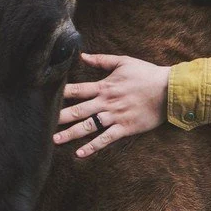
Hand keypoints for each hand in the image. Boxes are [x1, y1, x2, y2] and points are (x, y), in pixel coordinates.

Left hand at [54, 53, 168, 157]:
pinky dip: (92, 147)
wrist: (169, 90)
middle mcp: (107, 102)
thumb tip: (82, 56)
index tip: (45, 98)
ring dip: (71, 134)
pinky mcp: (125, 128)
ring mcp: (115, 116)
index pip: (77, 90)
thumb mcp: (124, 61)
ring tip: (55, 140)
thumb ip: (101, 60)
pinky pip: (105, 139)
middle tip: (42, 124)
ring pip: (88, 126)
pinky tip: (80, 153)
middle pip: (78, 110)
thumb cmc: (147, 74)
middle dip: (59, 117)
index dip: (61, 94)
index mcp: (105, 86)